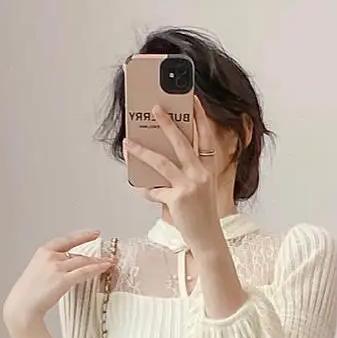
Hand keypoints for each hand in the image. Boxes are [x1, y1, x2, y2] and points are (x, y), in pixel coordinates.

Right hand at [3, 230, 114, 335]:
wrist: (21, 306)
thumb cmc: (28, 294)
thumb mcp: (38, 273)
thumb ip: (51, 267)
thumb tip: (67, 269)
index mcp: (43, 252)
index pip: (66, 240)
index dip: (82, 236)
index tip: (95, 233)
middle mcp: (50, 257)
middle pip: (77, 254)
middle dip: (94, 256)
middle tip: (107, 257)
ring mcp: (56, 267)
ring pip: (83, 261)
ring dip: (99, 262)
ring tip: (110, 263)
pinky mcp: (62, 280)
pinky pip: (84, 272)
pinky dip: (96, 269)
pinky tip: (104, 268)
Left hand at [126, 95, 224, 256]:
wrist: (207, 238)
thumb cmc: (202, 212)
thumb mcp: (201, 187)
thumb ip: (188, 171)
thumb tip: (161, 156)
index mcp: (208, 168)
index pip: (206, 136)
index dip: (201, 116)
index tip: (193, 99)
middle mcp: (200, 174)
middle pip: (181, 141)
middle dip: (167, 122)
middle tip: (154, 107)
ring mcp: (189, 186)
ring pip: (161, 162)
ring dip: (142, 151)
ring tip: (128, 143)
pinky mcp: (177, 200)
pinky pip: (153, 190)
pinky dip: (144, 189)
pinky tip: (137, 186)